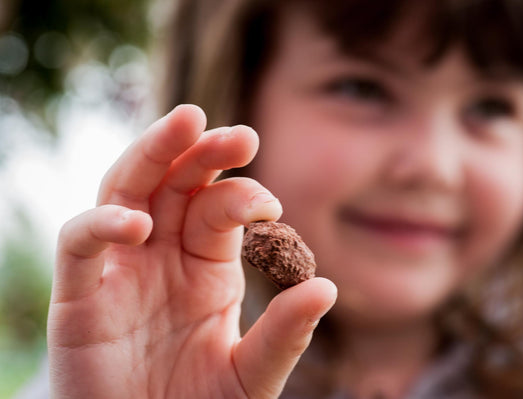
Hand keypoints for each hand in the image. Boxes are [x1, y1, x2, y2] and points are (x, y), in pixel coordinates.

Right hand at [47, 105, 336, 397]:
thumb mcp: (251, 375)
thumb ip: (284, 335)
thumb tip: (327, 287)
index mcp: (205, 264)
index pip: (218, 207)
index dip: (241, 194)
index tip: (270, 204)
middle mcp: (162, 255)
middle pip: (173, 182)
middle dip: (201, 151)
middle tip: (240, 133)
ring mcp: (120, 271)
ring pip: (126, 191)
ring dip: (152, 153)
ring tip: (185, 122)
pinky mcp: (79, 300)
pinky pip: (79, 245)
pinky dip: (101, 225)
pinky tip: (137, 223)